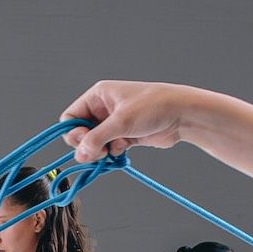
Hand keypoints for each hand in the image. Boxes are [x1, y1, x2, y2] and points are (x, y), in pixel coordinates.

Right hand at [62, 81, 198, 163]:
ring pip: (95, 143)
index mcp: (98, 96)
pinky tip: (123, 150)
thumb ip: (97, 139)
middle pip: (81, 132)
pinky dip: (113, 153)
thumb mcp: (121, 122)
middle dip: (88, 144)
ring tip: (112, 151)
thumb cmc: (153, 107)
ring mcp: (114, 123)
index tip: (83, 143)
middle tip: (98, 151)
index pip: (71, 116)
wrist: (182, 114)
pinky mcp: (125, 136)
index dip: (73, 132)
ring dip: (101, 151)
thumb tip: (79, 155)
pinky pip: (109, 149)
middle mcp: (103, 109)